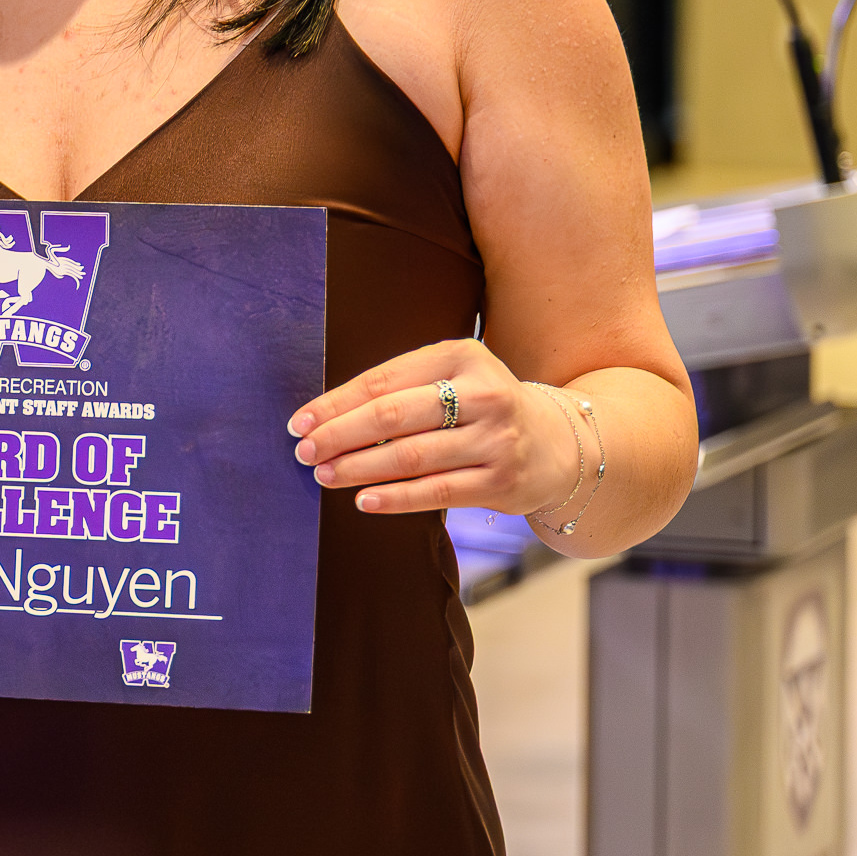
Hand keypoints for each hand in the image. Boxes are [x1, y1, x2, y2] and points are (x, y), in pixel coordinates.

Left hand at [288, 339, 575, 518]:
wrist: (556, 443)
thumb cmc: (482, 407)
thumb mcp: (452, 377)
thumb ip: (400, 388)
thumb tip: (325, 416)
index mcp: (461, 355)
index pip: (383, 380)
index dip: (335, 403)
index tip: (300, 422)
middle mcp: (483, 394)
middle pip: (393, 416)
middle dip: (339, 435)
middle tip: (305, 451)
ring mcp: (495, 439)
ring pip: (411, 457)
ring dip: (358, 468)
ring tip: (325, 475)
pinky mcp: (502, 482)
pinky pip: (437, 492)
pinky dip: (395, 498)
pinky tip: (364, 500)